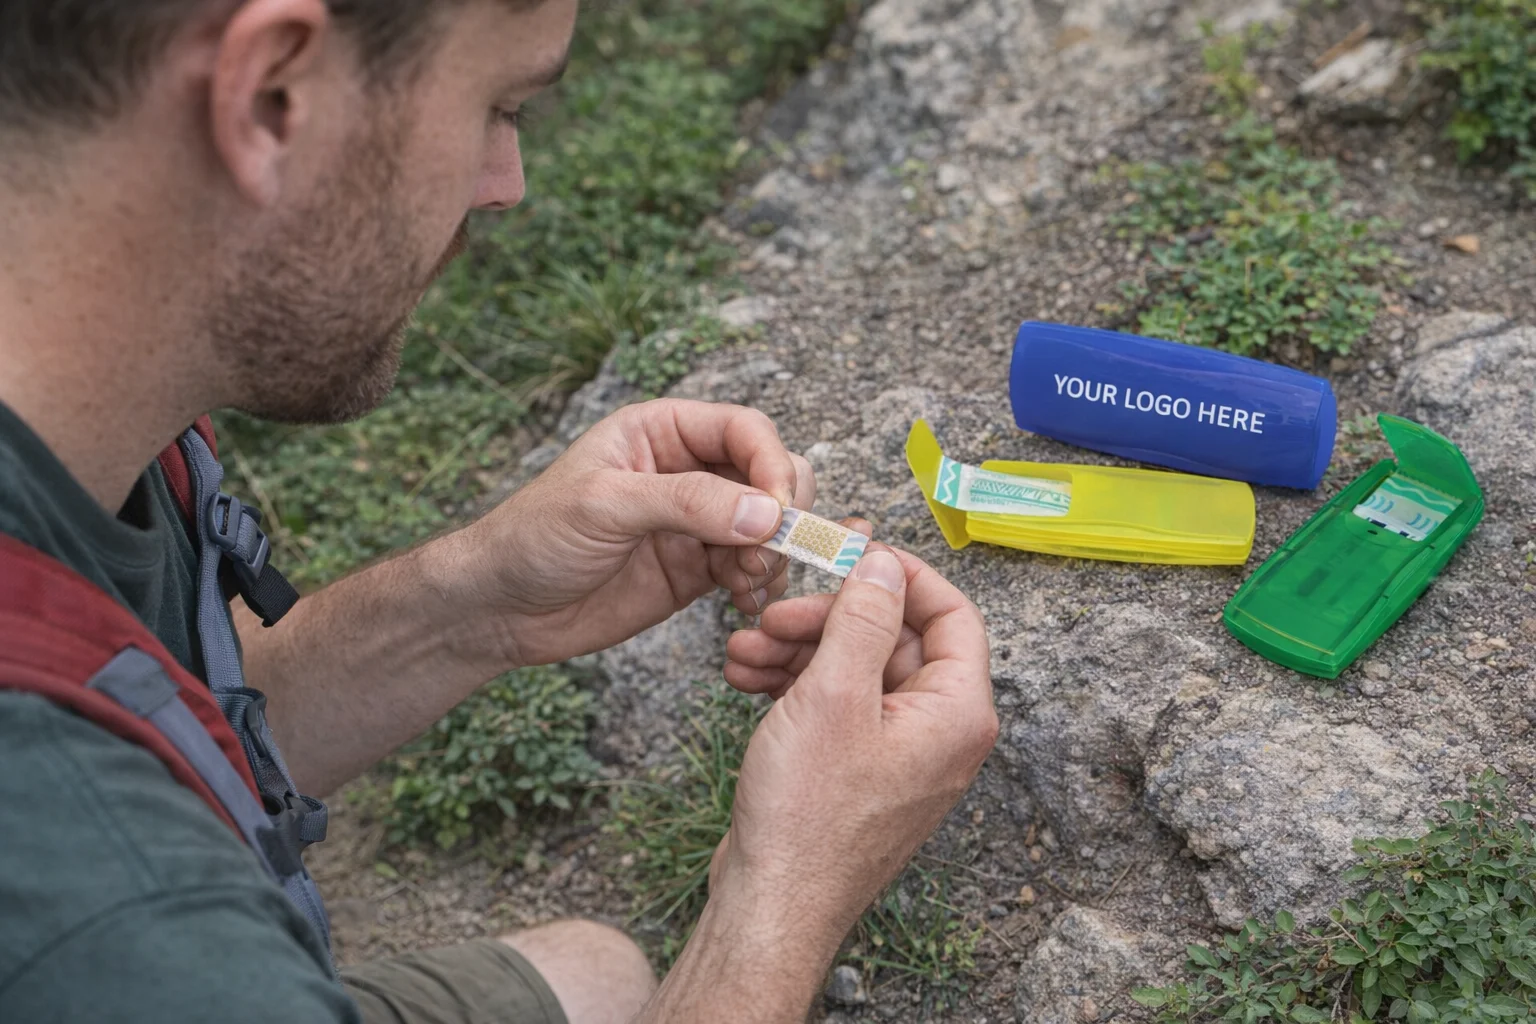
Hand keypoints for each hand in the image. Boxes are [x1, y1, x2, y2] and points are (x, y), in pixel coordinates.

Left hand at [454, 399, 814, 667]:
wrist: (500, 608)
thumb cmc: (534, 537)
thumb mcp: (605, 506)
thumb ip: (686, 503)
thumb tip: (765, 513)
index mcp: (662, 430)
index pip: (745, 430)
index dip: (773, 466)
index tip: (779, 512)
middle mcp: (687, 470)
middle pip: (771, 474)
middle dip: (782, 513)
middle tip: (763, 556)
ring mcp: (695, 522)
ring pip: (770, 526)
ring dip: (774, 555)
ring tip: (746, 585)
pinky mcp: (696, 570)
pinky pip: (752, 568)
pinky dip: (762, 584)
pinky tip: (742, 603)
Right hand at [708, 545, 997, 953]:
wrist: (771, 905)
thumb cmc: (809, 817)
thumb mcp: (834, 695)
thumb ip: (864, 620)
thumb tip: (885, 566)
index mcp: (956, 712)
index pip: (953, 615)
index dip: (903, 576)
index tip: (852, 554)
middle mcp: (938, 732)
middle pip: (893, 639)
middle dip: (827, 619)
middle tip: (774, 615)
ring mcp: (897, 753)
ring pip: (855, 670)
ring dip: (798, 650)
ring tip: (742, 650)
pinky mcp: (857, 770)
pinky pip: (836, 705)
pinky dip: (795, 685)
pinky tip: (746, 679)